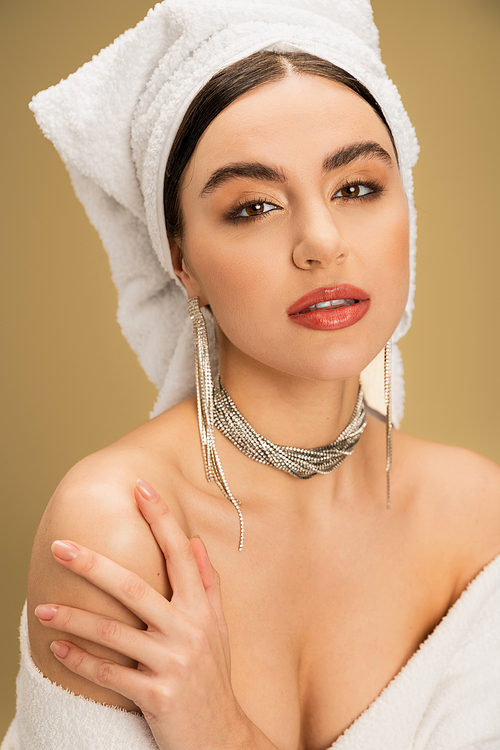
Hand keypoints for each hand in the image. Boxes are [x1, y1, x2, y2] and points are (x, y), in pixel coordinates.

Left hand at [34, 480, 254, 749]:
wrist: (224, 738)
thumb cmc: (215, 677)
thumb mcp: (217, 628)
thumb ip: (208, 583)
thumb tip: (195, 542)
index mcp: (202, 608)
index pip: (180, 553)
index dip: (161, 519)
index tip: (140, 488)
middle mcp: (188, 629)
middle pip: (135, 587)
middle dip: (94, 564)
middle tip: (60, 546)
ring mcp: (172, 663)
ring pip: (114, 632)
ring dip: (74, 619)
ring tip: (43, 608)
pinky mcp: (157, 696)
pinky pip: (110, 674)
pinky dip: (81, 661)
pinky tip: (57, 650)